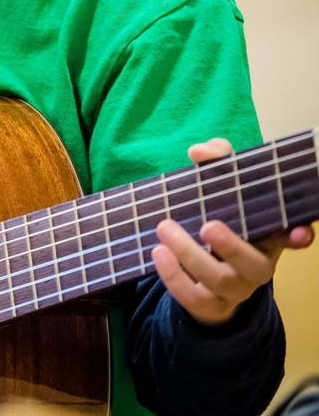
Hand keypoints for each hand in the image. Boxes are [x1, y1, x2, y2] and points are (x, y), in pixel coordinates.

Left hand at [152, 137, 314, 324]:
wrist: (201, 274)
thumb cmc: (218, 220)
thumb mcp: (220, 190)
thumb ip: (217, 163)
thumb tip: (200, 151)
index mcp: (267, 237)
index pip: (291, 238)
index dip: (299, 236)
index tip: (298, 232)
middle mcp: (257, 266)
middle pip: (254, 264)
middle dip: (232, 246)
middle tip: (207, 225)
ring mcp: (235, 289)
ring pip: (220, 280)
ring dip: (191, 255)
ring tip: (164, 228)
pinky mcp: (210, 305)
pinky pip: (195, 299)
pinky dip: (174, 278)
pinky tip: (158, 253)